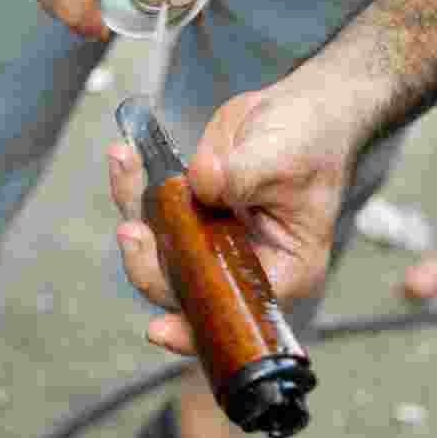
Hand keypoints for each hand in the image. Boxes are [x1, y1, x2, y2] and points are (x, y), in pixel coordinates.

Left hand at [107, 71, 363, 353]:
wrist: (301, 106)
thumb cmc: (312, 140)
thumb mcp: (286, 159)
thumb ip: (242, 175)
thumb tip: (201, 182)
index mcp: (280, 270)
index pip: (234, 311)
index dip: (193, 326)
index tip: (159, 330)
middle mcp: (240, 263)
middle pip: (182, 287)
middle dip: (149, 263)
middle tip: (132, 232)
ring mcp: (210, 238)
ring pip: (158, 248)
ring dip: (134, 212)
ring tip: (124, 165)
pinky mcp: (189, 208)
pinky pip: (151, 208)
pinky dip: (133, 183)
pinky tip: (124, 156)